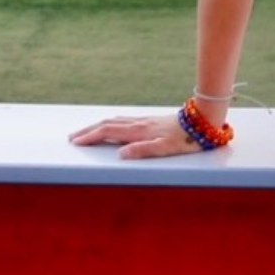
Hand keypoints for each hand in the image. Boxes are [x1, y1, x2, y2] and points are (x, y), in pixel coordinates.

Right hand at [68, 112, 204, 159]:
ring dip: (97, 125)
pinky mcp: (149, 120)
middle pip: (107, 124)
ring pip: (114, 120)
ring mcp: (143, 120)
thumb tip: (121, 154)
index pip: (108, 132)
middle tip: (72, 137)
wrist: (201, 122)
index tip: (76, 142)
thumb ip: (143, 151)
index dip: (91, 137)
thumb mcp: (165, 149)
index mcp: (139, 132)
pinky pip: (123, 120)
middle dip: (88, 130)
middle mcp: (138, 124)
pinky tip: (111, 125)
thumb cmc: (185, 140)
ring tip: (86, 131)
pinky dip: (110, 122)